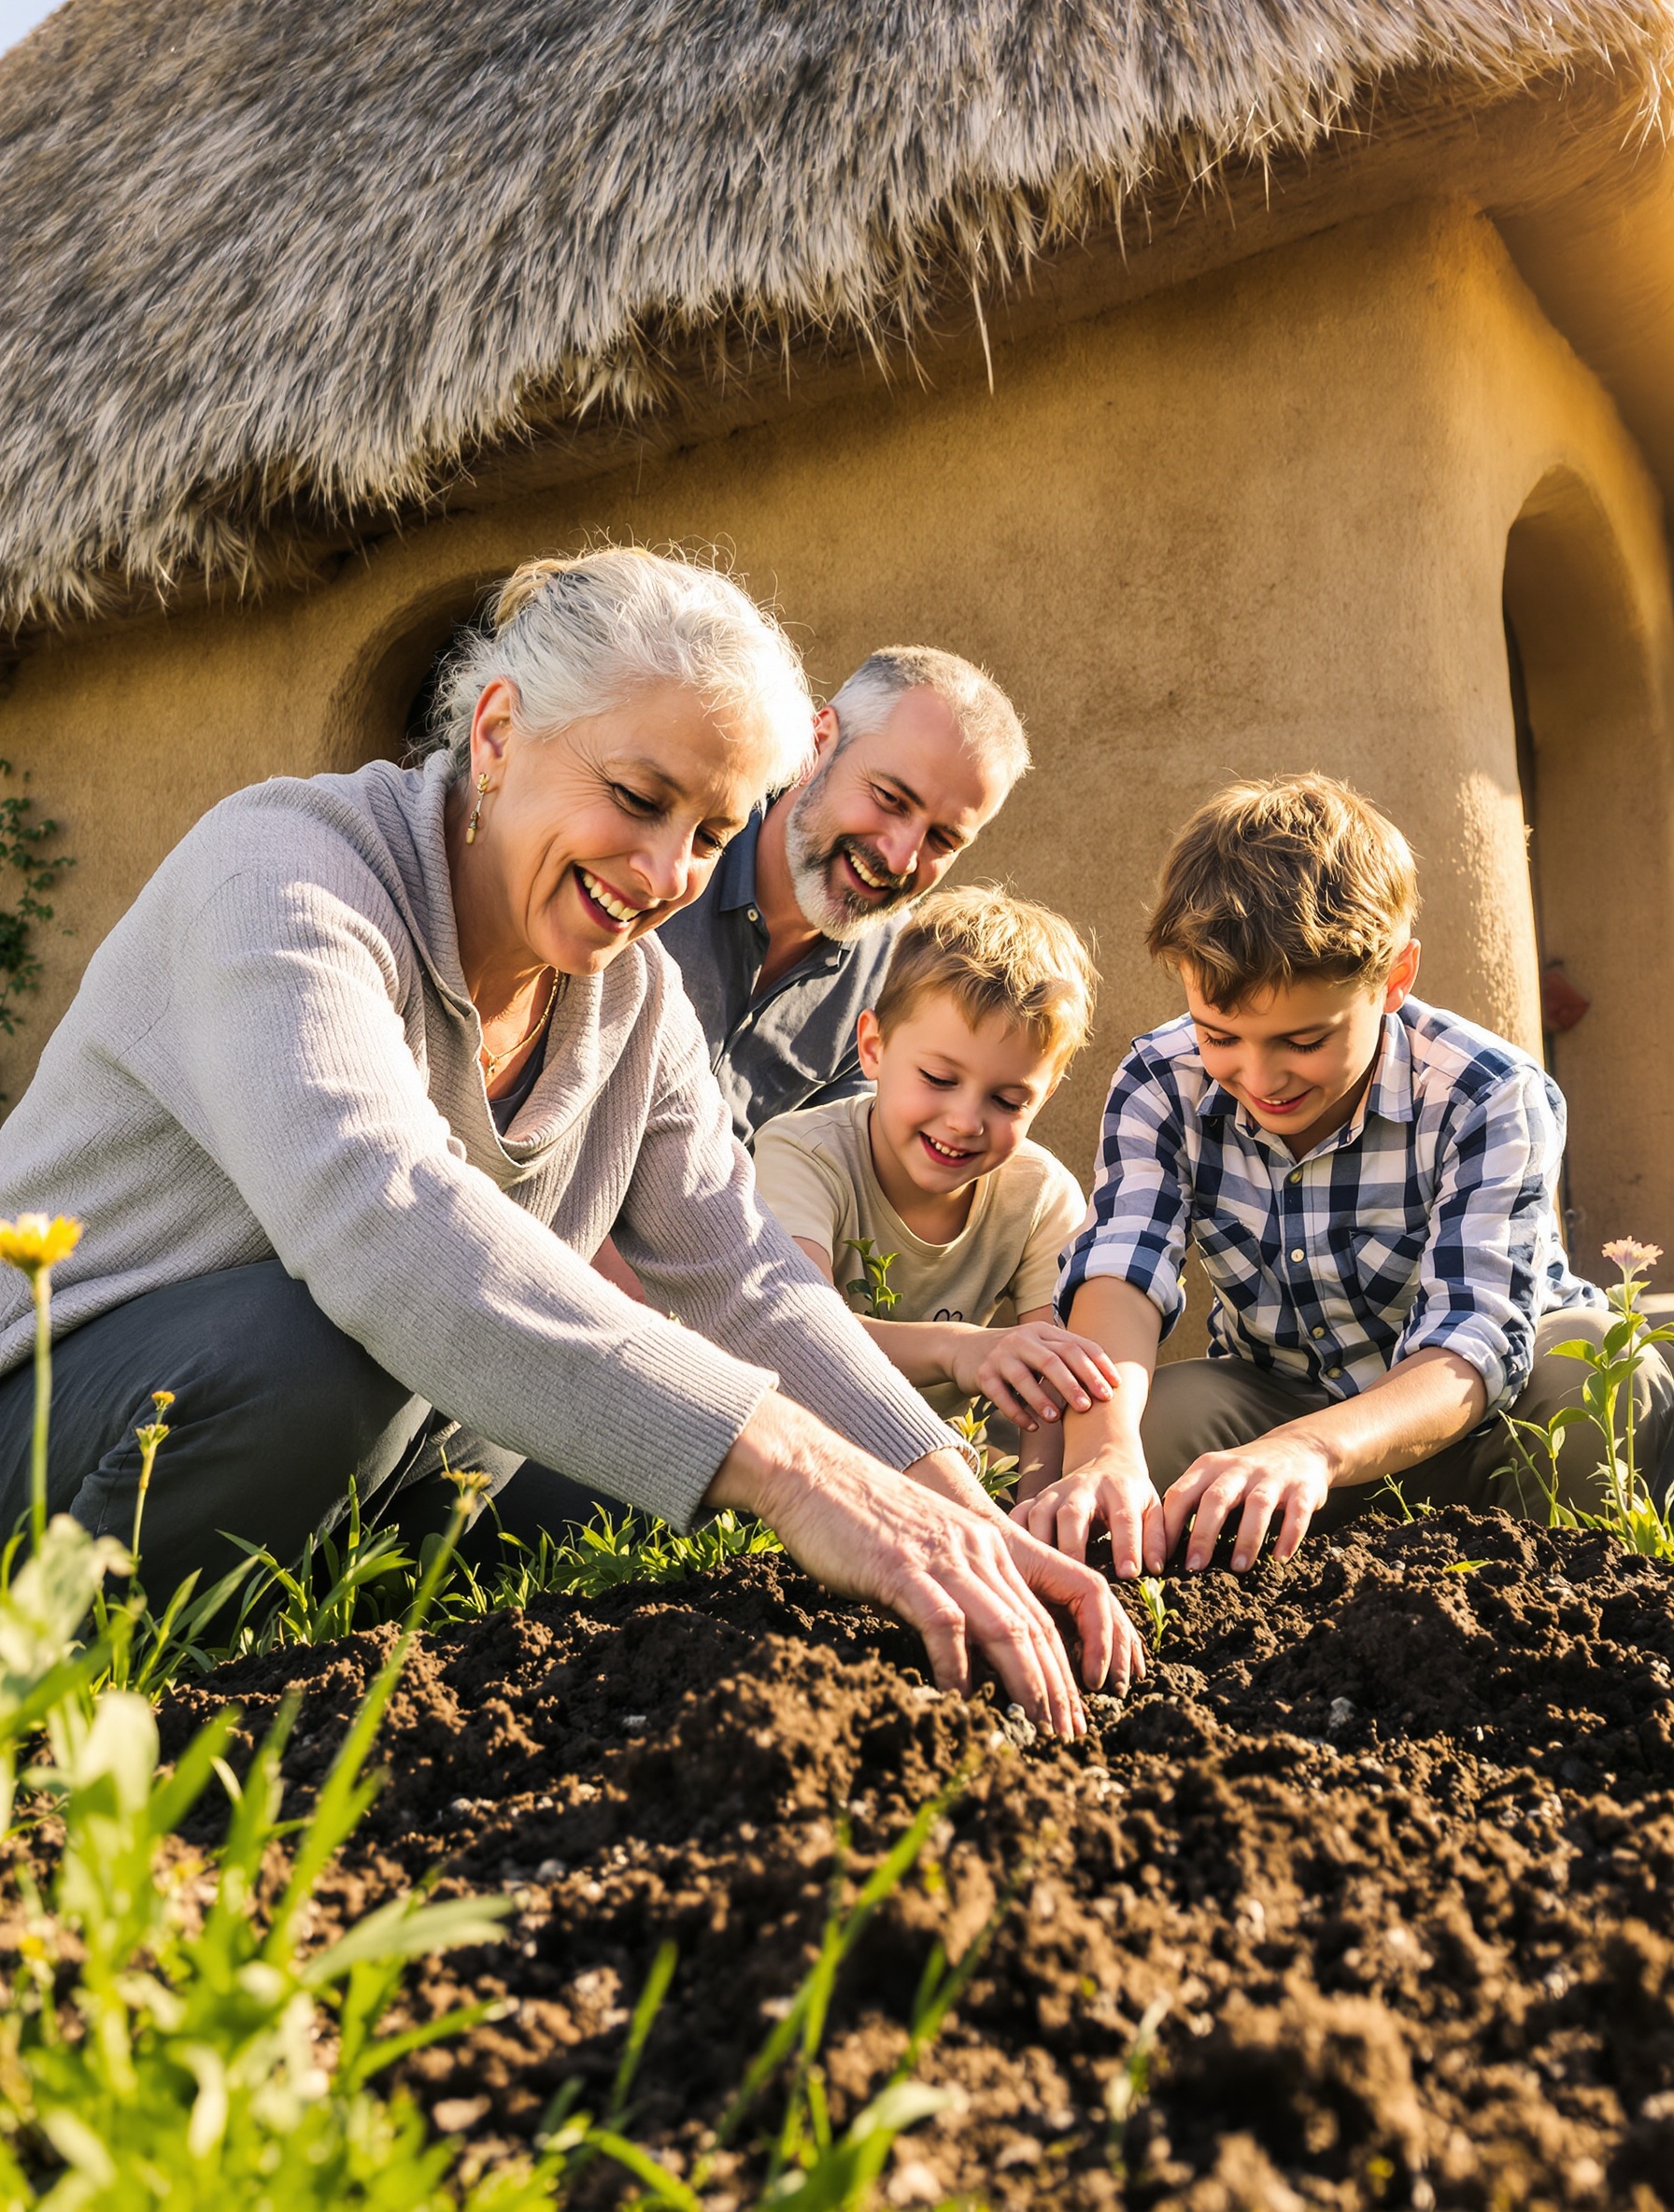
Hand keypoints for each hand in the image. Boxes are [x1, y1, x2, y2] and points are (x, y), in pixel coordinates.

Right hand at [709, 1396, 1101, 1734]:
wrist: (813, 1472)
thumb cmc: (861, 1517)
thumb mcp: (924, 1551)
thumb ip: (950, 1595)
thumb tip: (962, 1660)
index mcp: (987, 1544)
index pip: (1043, 1612)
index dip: (1066, 1665)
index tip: (1072, 1708)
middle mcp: (976, 1549)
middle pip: (1035, 1626)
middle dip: (1058, 1686)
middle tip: (1069, 1734)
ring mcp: (942, 1558)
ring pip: (1006, 1627)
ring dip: (1028, 1683)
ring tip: (1038, 1726)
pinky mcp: (903, 1568)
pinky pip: (946, 1624)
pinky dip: (957, 1667)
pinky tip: (959, 1699)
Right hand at [949, 1320, 1119, 1430]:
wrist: (965, 1348)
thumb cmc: (1015, 1354)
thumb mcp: (1040, 1347)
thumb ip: (1067, 1357)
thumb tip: (1109, 1381)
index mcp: (1043, 1331)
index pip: (1076, 1346)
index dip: (1097, 1366)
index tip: (1114, 1387)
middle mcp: (1023, 1339)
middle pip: (1053, 1360)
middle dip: (1074, 1384)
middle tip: (1090, 1406)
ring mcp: (1001, 1356)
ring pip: (1025, 1378)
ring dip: (1042, 1400)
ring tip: (1056, 1419)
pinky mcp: (983, 1374)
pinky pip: (1001, 1396)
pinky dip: (1017, 1412)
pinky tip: (1032, 1425)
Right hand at [1009, 1448, 1165, 1578]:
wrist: (1105, 1461)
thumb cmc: (1131, 1495)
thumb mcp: (1153, 1508)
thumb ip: (1157, 1537)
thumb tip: (1155, 1569)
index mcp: (1119, 1490)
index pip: (1124, 1517)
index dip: (1127, 1545)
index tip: (1129, 1574)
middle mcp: (1083, 1487)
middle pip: (1073, 1514)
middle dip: (1072, 1546)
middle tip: (1074, 1580)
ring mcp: (1055, 1492)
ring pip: (1040, 1514)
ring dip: (1038, 1546)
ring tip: (1040, 1579)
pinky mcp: (1035, 1498)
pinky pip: (1017, 1515)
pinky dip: (1012, 1536)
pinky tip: (1013, 1562)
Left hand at [1163, 1429, 1333, 1570]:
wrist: (1300, 1447)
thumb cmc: (1247, 1473)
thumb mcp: (1215, 1476)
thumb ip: (1193, 1501)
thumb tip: (1164, 1547)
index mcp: (1210, 1467)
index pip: (1181, 1494)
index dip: (1168, 1526)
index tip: (1160, 1560)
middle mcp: (1239, 1469)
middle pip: (1216, 1499)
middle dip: (1202, 1535)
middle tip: (1193, 1567)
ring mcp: (1272, 1477)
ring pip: (1257, 1506)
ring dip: (1247, 1538)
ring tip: (1238, 1567)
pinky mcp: (1302, 1487)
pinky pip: (1296, 1512)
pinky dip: (1289, 1535)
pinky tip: (1280, 1558)